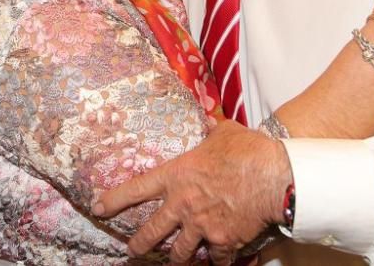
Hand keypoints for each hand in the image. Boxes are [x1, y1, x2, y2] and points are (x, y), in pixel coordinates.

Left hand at [93, 120, 289, 264]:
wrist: (275, 177)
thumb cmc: (248, 151)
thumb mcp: (224, 133)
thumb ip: (211, 132)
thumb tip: (211, 123)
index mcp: (177, 176)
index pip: (136, 189)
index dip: (113, 200)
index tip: (98, 207)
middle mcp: (183, 204)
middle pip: (151, 232)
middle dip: (138, 245)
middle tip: (131, 251)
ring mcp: (201, 226)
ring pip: (178, 253)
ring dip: (175, 259)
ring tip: (171, 263)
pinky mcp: (223, 242)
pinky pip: (214, 260)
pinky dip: (215, 262)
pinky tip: (216, 262)